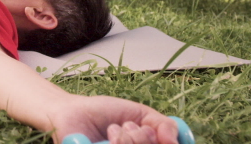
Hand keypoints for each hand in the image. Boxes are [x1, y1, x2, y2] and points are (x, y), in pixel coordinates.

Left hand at [51, 95, 179, 143]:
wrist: (73, 110)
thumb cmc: (104, 114)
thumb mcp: (141, 115)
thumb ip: (163, 125)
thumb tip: (176, 140)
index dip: (168, 142)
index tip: (166, 138)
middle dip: (146, 139)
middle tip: (133, 127)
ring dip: (133, 139)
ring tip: (117, 130)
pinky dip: (120, 141)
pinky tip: (110, 134)